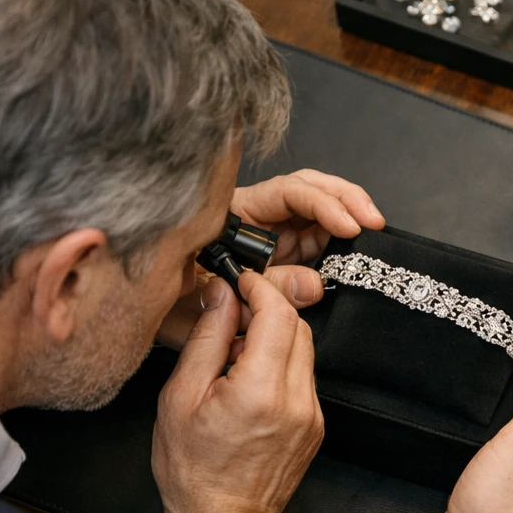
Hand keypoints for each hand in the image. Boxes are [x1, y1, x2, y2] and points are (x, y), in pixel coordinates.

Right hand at [151, 271, 323, 512]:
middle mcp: (296, 400)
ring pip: (304, 349)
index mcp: (260, 391)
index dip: (259, 288)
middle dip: (267, 310)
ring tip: (234, 354)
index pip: (278, 314)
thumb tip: (221, 293)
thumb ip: (207, 338)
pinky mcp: (315, 425)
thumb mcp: (181, 396)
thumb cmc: (192, 469)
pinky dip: (281, 364)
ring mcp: (311, 415)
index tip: (238, 280)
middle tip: (231, 316)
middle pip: (297, 327)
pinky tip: (250, 380)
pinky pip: (303, 377)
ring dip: (274, 337)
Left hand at [154, 170, 384, 348]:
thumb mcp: (209, 299)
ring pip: (313, 213)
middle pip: (307, 190)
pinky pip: (311, 240)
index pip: (288, 192)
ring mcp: (267, 236)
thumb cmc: (164, 305)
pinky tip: (351, 251)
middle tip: (373, 220)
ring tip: (371, 230)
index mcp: (233, 214)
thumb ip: (262, 291)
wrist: (139, 323)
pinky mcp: (277, 256)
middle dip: (343, 199)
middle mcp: (253, 219)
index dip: (322, 204)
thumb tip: (313, 282)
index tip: (348, 226)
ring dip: (344, 217)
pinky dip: (334, 242)